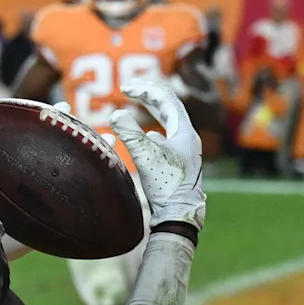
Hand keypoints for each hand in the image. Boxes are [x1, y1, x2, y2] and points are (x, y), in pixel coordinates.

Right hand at [109, 79, 203, 232]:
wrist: (179, 216)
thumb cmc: (166, 186)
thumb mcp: (144, 156)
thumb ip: (129, 133)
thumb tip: (116, 114)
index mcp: (185, 132)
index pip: (166, 99)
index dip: (145, 90)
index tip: (124, 88)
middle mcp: (187, 139)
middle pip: (169, 108)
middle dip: (148, 97)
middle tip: (129, 89)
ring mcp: (184, 152)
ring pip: (168, 124)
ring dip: (151, 113)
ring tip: (135, 107)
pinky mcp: (178, 165)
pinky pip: (165, 141)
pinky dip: (152, 133)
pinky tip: (144, 138)